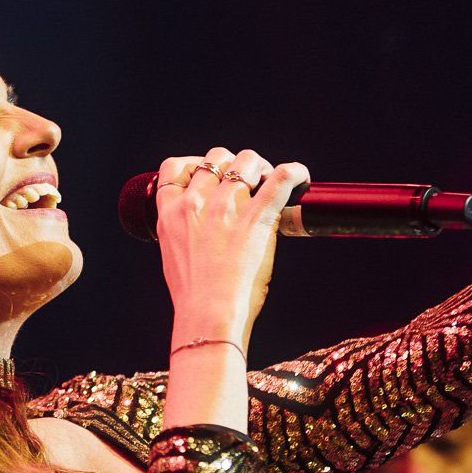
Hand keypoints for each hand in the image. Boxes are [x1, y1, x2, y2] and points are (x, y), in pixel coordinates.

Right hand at [153, 147, 309, 347]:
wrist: (208, 315)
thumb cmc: (194, 296)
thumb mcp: (174, 256)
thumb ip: (185, 233)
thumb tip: (205, 229)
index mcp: (171, 213)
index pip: (175, 168)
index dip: (195, 164)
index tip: (211, 176)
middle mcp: (195, 203)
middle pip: (216, 158)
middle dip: (234, 164)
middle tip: (249, 182)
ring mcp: (225, 208)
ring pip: (246, 161)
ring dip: (260, 167)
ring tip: (269, 182)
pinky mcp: (256, 218)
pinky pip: (280, 180)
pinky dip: (294, 173)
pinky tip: (301, 177)